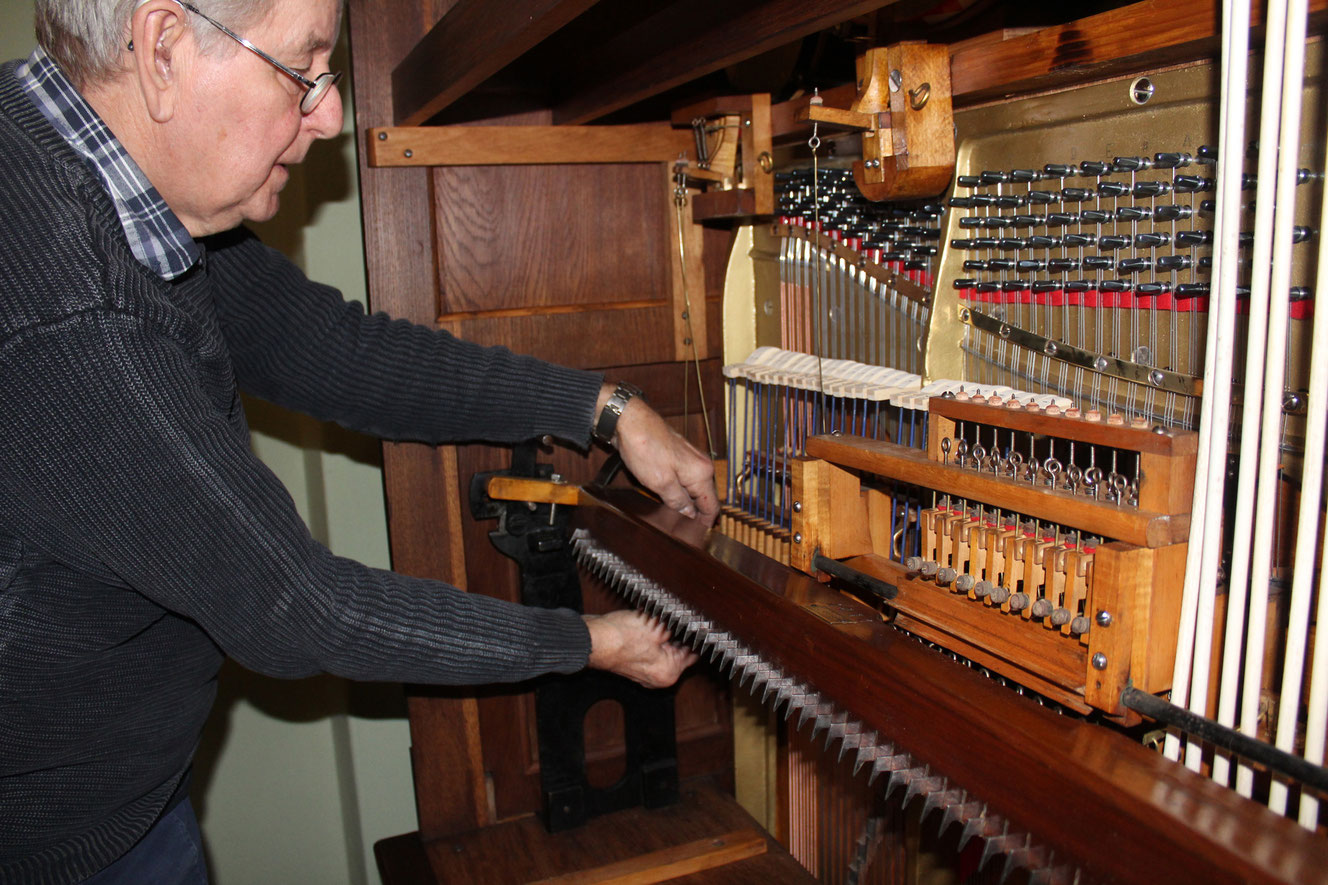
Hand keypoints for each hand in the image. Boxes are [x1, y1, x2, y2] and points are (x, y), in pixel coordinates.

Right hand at [583, 610, 697, 688]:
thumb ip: (678, 626)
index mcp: (669, 673)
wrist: (592, 640)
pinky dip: (650, 638)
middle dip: (676, 635)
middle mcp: (658, 678)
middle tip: (673, 618)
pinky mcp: (634, 664)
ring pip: (663, 649)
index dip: (693, 635)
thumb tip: (690, 623)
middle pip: (677, 652)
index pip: (692, 653)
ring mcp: (645, 673)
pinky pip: (650, 649)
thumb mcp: (658, 625)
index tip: (694, 623)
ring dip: (662, 635)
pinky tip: (645, 625)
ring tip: (656, 621)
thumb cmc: (620, 637)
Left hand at [602, 383, 718, 526]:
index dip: (706, 523)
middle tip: (681, 530)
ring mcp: (689, 459)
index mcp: (702, 473)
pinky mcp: (677, 456)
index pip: (712, 506)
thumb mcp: (661, 483)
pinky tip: (667, 497)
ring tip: (673, 516)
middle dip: (695, 513)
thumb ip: (678, 501)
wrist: (629, 421)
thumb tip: (689, 514)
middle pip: (704, 497)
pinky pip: (683, 479)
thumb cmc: (644, 448)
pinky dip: (677, 490)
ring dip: (685, 501)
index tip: (697, 536)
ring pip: (693, 488)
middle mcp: (700, 465)